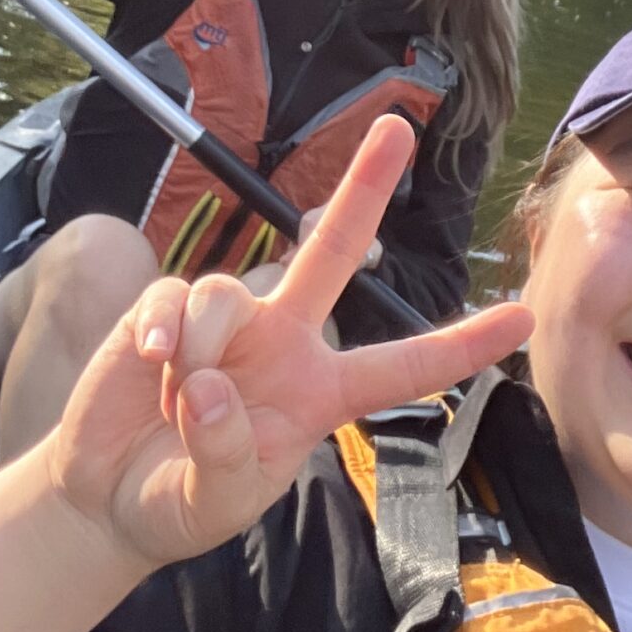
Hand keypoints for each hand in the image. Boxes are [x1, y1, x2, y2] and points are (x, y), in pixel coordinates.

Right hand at [41, 117, 531, 575]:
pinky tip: (151, 360)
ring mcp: (227, 322)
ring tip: (175, 399)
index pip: (402, 367)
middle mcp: (284, 342)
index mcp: (320, 393)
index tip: (523, 318)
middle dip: (364, 188)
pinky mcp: (164, 312)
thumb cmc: (180, 500)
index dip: (461, 345)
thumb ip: (226, 455)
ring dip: (202, 349)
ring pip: (231, 293)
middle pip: (334, 251)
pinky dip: (164, 327)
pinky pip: (175, 296)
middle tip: (396, 128)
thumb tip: (214, 387)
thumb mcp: (217, 502)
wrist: (107, 498)